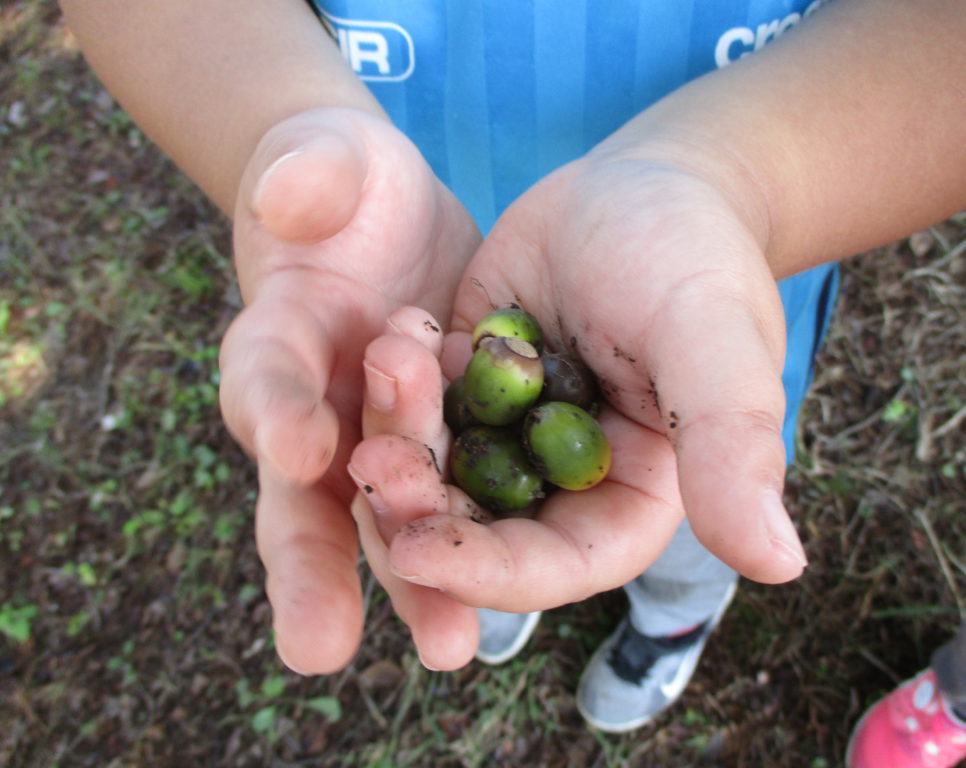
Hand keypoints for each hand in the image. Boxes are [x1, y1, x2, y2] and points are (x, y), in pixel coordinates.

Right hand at [217, 107, 479, 673]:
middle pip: (306, 496)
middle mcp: (313, 414)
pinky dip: (476, 549)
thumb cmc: (335, 182)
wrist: (379, 216)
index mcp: (273, 343)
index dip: (275, 409)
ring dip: (413, 584)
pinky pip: (455, 502)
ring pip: (384, 522)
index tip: (297, 444)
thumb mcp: (323, 161)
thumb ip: (306, 175)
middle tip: (316, 644)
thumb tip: (290, 196)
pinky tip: (510, 601)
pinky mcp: (436, 445)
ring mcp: (372, 440)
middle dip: (313, 567)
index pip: (263, 377)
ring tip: (449, 645)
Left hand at [348, 142, 806, 668]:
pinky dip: (393, 380)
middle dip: (419, 507)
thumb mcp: (714, 340)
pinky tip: (398, 331)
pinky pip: (412, 402)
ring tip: (387, 364)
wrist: (642, 185)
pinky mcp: (464, 385)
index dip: (490, 572)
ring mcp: (505, 435)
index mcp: (628, 499)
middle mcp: (561, 483)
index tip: (418, 553)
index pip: (559, 565)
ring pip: (432, 468)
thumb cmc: (695, 257)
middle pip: (475, 529)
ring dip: (397, 435)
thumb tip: (779, 564)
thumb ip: (732, 446)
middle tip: (373, 462)